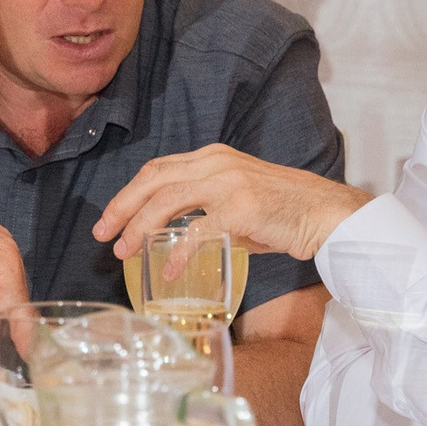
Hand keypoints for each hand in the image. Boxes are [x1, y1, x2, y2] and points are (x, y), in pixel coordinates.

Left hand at [92, 144, 366, 262]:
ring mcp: (227, 183)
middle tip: (101, 234)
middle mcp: (215, 163)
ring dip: (139, 227)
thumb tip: (181, 239)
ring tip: (124, 252)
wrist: (325, 213)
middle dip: (121, 207)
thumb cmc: (283, 211)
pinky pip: (197, 231)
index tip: (110, 216)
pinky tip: (168, 269)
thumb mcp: (239, 198)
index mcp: (211, 157)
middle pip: (153, 180)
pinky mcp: (240, 209)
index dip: (129, 192)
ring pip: (167, 200)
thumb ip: (208, 210)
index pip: (157, 169)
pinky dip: (178, 251)